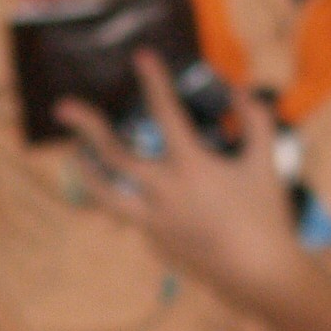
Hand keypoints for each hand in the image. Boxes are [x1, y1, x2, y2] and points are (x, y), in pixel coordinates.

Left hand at [59, 52, 304, 311]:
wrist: (258, 274)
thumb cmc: (266, 215)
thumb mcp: (266, 161)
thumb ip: (254, 119)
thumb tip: (238, 89)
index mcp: (191, 166)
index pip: (165, 113)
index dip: (154, 80)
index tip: (142, 56)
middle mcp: (163, 192)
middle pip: (113, 155)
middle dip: (86, 127)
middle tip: (63, 107)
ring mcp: (153, 221)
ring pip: (105, 194)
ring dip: (86, 172)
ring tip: (75, 155)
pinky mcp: (154, 243)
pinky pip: (137, 216)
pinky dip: (136, 200)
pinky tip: (146, 196)